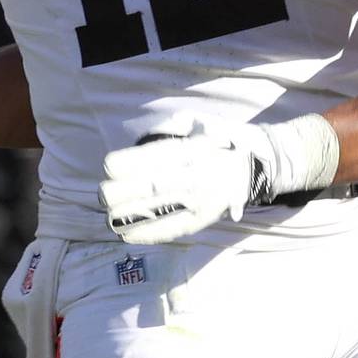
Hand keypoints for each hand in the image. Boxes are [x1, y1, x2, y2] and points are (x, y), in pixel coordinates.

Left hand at [99, 120, 279, 243]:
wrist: (253, 165)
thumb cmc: (219, 140)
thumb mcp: (198, 123)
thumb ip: (172, 126)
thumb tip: (147, 135)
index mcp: (190, 151)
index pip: (152, 159)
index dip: (126, 165)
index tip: (108, 167)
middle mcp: (192, 177)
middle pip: (147, 188)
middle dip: (119, 193)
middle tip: (104, 193)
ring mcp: (196, 202)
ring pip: (154, 212)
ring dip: (125, 216)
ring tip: (109, 216)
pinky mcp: (199, 221)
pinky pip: (169, 230)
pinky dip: (144, 234)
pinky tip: (125, 234)